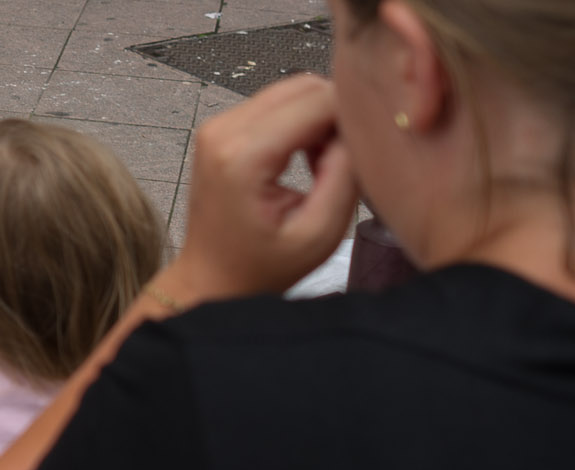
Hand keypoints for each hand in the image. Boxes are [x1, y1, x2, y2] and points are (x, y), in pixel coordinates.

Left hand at [173, 75, 358, 301]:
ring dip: (318, 119)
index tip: (362, 152)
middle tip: (341, 161)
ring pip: (291, 90)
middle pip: (305, 85)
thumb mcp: (319, 233)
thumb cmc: (260, 265)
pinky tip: (303, 160)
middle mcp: (222, 130)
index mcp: (242, 155)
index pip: (318, 100)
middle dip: (335, 115)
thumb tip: (358, 129)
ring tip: (321, 166)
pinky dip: (300, 123)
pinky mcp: (220, 128)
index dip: (352, 118)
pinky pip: (275, 104)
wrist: (212, 278)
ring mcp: (217, 126)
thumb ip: (345, 175)